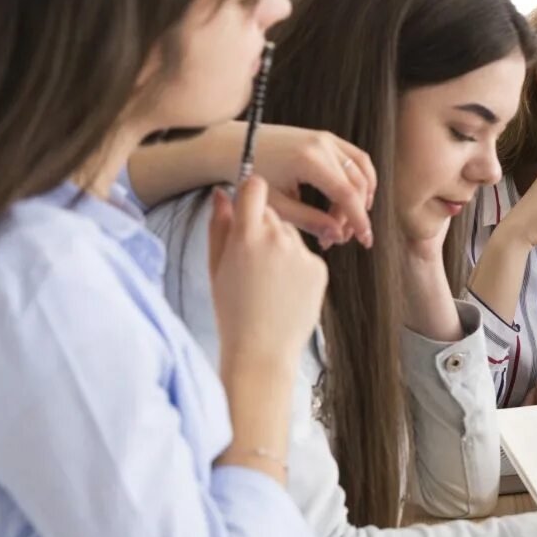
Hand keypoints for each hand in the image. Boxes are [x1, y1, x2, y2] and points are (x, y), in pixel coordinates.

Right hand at [208, 179, 327, 370]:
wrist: (262, 349)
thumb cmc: (233, 310)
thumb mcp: (216, 266)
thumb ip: (219, 226)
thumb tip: (221, 193)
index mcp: (247, 235)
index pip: (255, 187)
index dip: (251, 193)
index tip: (248, 204)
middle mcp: (277, 238)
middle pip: (273, 213)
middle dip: (262, 227)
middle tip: (252, 261)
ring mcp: (302, 253)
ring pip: (290, 235)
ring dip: (280, 248)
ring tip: (268, 281)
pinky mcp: (320, 268)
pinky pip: (306, 256)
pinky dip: (297, 267)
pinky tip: (285, 290)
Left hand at [245, 125, 376, 249]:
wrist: (231, 144)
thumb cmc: (248, 174)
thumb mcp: (276, 204)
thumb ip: (308, 221)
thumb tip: (337, 236)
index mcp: (308, 159)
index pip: (346, 194)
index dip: (359, 220)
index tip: (365, 241)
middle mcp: (321, 144)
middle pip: (356, 185)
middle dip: (354, 214)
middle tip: (341, 236)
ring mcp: (325, 137)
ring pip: (361, 170)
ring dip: (361, 197)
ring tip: (348, 219)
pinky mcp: (325, 137)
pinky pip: (356, 157)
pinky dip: (361, 178)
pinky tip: (355, 197)